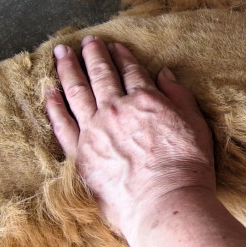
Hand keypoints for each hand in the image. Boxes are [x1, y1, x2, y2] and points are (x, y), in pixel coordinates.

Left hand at [45, 36, 215, 245]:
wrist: (164, 204)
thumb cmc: (188, 169)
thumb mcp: (196, 125)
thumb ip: (178, 96)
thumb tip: (164, 74)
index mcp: (145, 100)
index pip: (130, 71)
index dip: (121, 56)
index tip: (114, 46)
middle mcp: (116, 109)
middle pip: (100, 75)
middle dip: (92, 55)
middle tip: (85, 42)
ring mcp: (94, 131)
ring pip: (76, 91)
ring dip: (67, 70)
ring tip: (60, 54)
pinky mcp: (80, 154)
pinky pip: (61, 124)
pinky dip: (54, 106)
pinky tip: (49, 92)